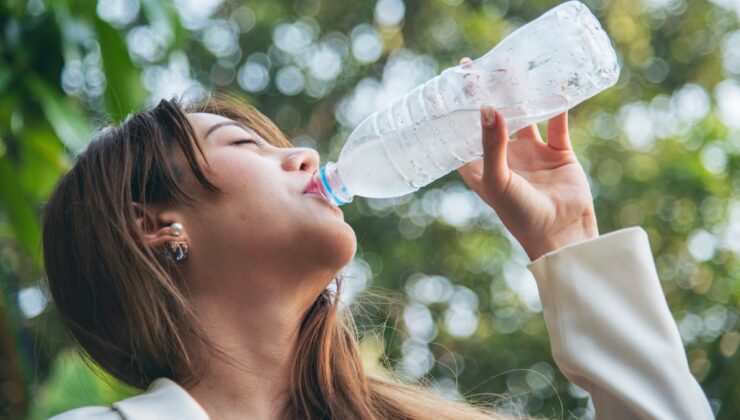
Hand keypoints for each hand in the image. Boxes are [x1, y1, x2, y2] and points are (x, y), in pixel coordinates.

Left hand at [456, 58, 598, 260]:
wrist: (562, 235)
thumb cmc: (520, 215)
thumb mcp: (498, 179)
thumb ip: (491, 144)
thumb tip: (486, 106)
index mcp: (481, 168)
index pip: (461, 135)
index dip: (452, 113)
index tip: (443, 87)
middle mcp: (504, 158)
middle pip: (491, 119)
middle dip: (484, 95)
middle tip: (476, 67)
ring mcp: (531, 155)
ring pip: (523, 116)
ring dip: (519, 95)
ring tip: (511, 67)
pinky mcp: (558, 154)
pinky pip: (557, 123)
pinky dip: (557, 104)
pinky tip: (555, 82)